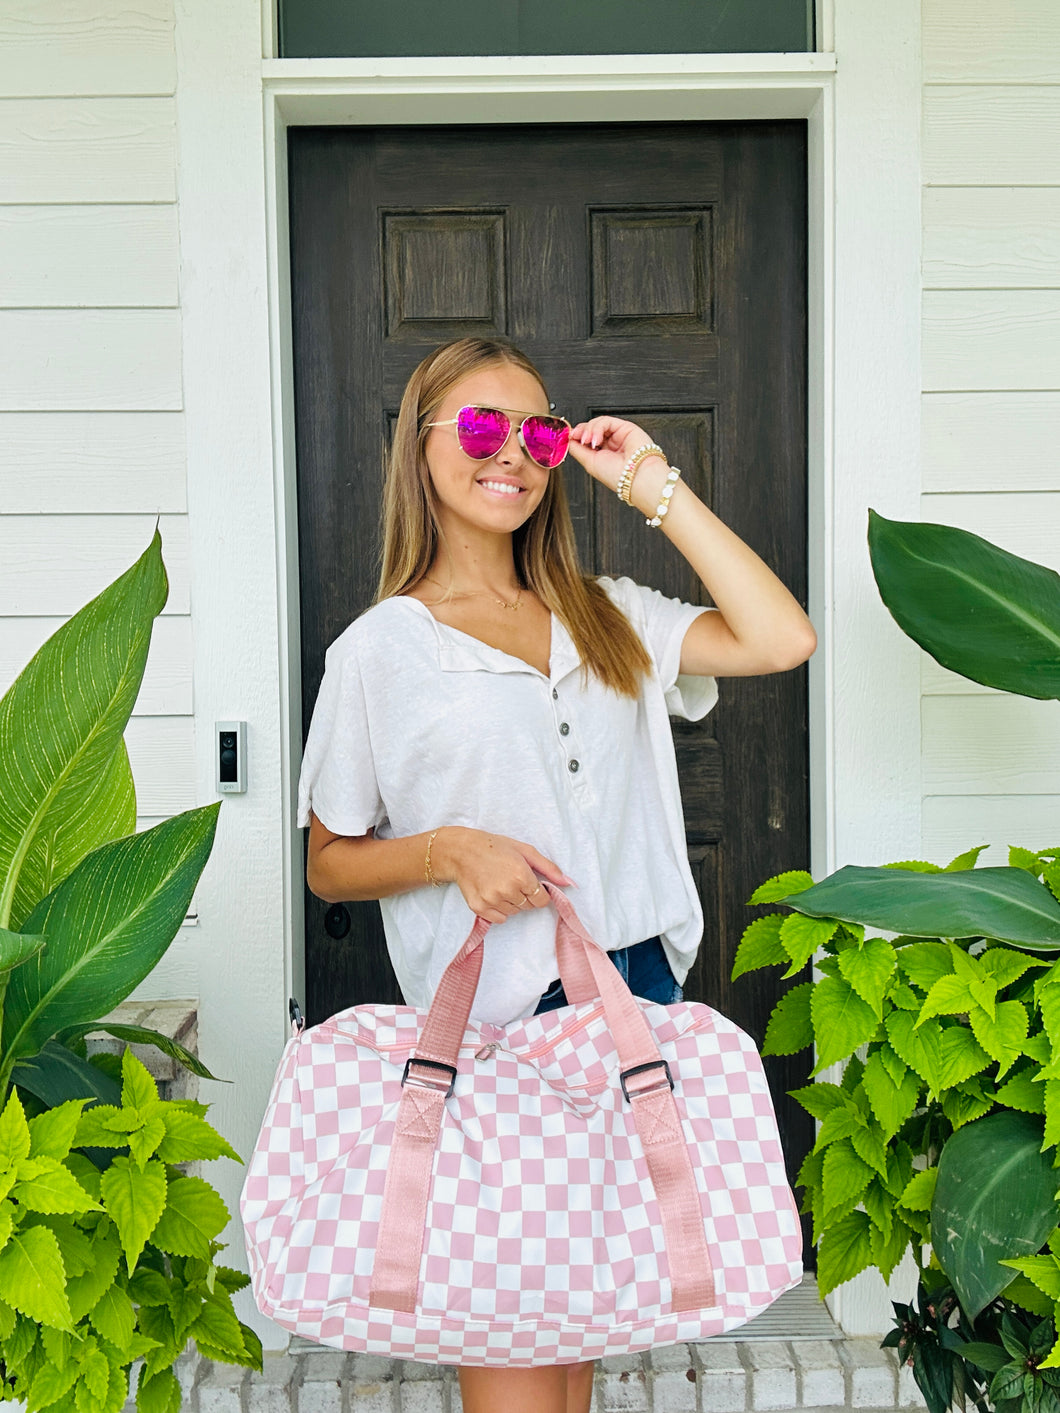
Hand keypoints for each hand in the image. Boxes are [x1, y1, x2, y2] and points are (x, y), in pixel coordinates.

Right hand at [434, 827, 572, 924]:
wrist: (461, 851)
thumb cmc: (494, 847)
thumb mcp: (524, 850)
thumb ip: (548, 867)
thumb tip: (567, 882)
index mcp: (521, 875)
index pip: (541, 899)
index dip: (539, 892)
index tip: (530, 884)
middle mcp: (507, 890)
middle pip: (528, 906)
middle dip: (525, 895)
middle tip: (512, 880)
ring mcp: (492, 900)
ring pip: (514, 912)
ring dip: (512, 902)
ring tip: (501, 884)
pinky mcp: (479, 908)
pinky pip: (500, 918)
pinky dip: (499, 910)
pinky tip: (493, 893)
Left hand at [566, 415, 666, 495]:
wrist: (635, 476)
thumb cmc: (617, 476)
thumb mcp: (589, 463)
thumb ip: (577, 449)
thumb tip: (567, 439)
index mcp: (602, 455)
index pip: (585, 439)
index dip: (576, 436)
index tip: (568, 437)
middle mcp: (610, 445)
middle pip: (590, 429)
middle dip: (580, 431)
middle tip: (576, 436)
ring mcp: (617, 436)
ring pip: (597, 423)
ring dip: (588, 430)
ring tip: (588, 441)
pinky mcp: (625, 427)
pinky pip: (606, 421)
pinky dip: (597, 428)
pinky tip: (596, 439)